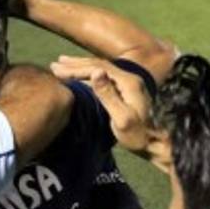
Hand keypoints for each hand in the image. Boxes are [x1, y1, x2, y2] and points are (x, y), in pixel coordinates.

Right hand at [50, 56, 171, 170]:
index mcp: (128, 82)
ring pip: (101, 69)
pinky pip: (104, 76)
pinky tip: (80, 76)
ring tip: (62, 64)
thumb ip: (108, 95)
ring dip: (81, 66)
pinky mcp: (126, 90)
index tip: (57, 70)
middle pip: (99, 65)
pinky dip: (88, 74)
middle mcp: (130, 78)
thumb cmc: (137, 136)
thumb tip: (95, 72)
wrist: (155, 144)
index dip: (76, 68)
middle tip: (54, 64)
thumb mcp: (121, 118)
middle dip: (75, 64)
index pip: (98, 68)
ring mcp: (129, 84)